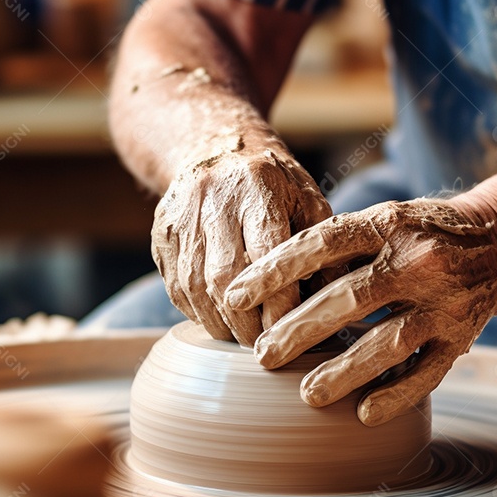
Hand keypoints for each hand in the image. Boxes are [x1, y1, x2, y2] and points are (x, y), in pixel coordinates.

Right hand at [153, 146, 330, 345]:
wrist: (213, 146)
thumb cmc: (273, 181)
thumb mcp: (307, 198)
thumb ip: (322, 245)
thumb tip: (335, 300)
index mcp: (257, 187)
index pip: (267, 255)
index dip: (279, 301)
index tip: (295, 332)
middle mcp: (213, 201)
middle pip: (226, 277)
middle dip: (247, 322)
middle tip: (267, 349)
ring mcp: (182, 218)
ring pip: (195, 287)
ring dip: (220, 323)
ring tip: (244, 341)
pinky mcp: (161, 234)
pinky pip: (176, 286)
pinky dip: (198, 312)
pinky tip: (219, 321)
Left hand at [223, 199, 496, 424]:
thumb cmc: (417, 232)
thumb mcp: (381, 221)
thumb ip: (336, 246)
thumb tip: (267, 281)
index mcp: (387, 224)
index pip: (322, 244)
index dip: (274, 270)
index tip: (235, 296)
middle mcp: (417, 260)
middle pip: (351, 298)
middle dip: (300, 329)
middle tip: (262, 355)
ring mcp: (443, 302)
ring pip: (388, 342)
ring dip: (343, 371)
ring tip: (306, 393)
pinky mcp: (462, 337)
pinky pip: (427, 372)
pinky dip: (396, 395)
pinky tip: (363, 412)